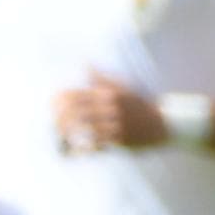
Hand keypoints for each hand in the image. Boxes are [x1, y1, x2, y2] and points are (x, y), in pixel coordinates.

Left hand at [51, 80, 167, 151]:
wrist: (162, 123)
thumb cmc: (139, 104)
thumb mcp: (123, 86)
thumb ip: (101, 78)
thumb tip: (85, 63)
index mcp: (108, 93)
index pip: (76, 95)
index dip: (59, 100)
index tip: (51, 106)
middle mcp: (110, 108)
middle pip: (75, 113)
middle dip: (59, 119)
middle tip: (52, 124)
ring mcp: (115, 124)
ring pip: (84, 130)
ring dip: (69, 135)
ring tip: (59, 137)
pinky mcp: (119, 140)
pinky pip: (96, 145)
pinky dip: (83, 149)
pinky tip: (74, 151)